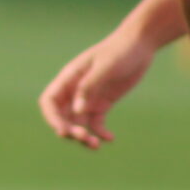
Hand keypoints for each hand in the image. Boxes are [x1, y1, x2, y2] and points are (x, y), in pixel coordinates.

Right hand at [37, 26, 160, 149]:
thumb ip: (89, 87)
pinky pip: (96, 123)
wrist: (140, 44)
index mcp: (70, 77)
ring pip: (78, 123)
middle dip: (69, 130)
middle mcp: (75, 90)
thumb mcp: (105, 66)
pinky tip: (110, 138)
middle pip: (62, 116)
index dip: (51, 118)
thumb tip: (77, 111)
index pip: (49, 101)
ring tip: (96, 145)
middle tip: (85, 138)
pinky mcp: (103, 103)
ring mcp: (89, 97)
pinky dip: (100, 133)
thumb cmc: (120, 50)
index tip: (63, 131)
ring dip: (83, 136)